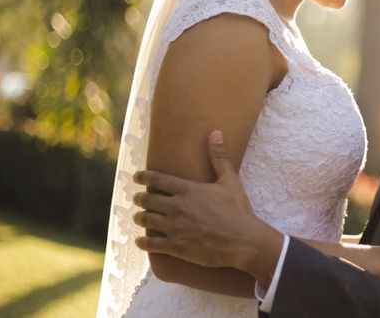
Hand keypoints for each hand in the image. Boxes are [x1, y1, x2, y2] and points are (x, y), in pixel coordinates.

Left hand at [132, 131, 282, 281]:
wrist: (243, 241)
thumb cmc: (237, 210)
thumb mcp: (230, 181)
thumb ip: (219, 157)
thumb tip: (215, 133)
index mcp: (187, 189)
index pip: (157, 179)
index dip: (143, 177)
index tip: (137, 177)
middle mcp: (176, 207)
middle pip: (147, 199)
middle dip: (140, 198)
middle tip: (138, 198)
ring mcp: (174, 227)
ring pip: (145, 220)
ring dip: (139, 217)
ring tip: (138, 217)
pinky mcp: (175, 246)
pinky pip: (150, 243)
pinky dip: (143, 242)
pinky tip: (141, 241)